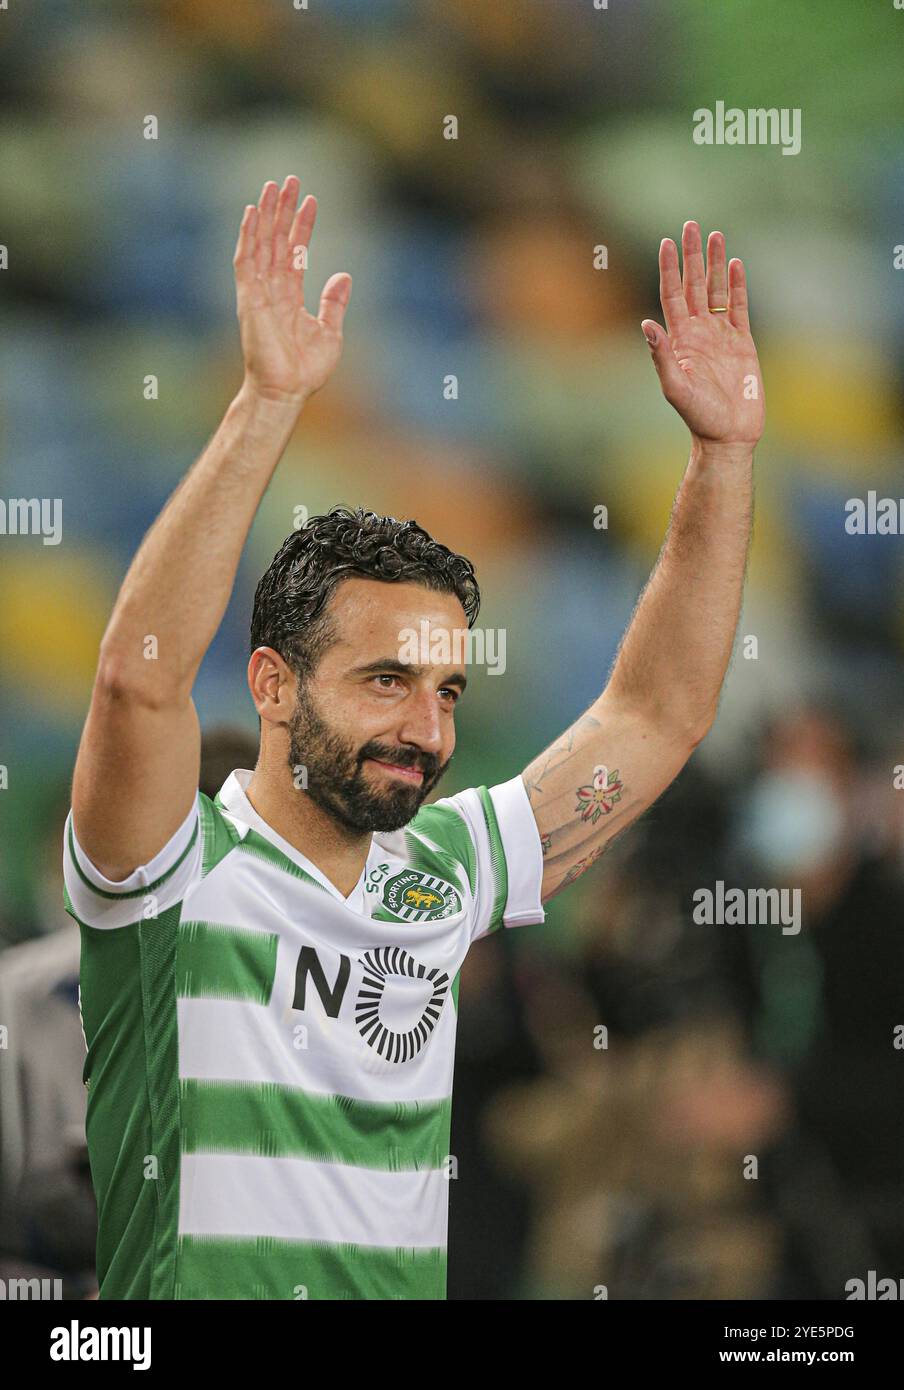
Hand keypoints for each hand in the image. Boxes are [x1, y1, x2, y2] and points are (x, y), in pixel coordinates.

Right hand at [234, 176, 351, 406]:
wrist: (287, 391)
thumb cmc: (305, 370)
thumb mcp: (330, 332)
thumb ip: (333, 302)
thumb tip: (344, 275)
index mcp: (290, 296)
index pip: (295, 252)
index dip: (302, 226)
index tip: (311, 201)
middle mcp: (272, 290)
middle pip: (276, 240)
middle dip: (283, 210)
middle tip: (290, 180)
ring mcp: (258, 292)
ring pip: (261, 244)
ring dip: (266, 214)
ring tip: (273, 186)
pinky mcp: (249, 298)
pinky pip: (245, 261)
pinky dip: (248, 236)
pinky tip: (252, 213)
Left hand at [642, 222, 763, 448]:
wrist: (728, 435)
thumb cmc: (698, 417)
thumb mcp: (675, 388)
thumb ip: (661, 357)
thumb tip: (646, 325)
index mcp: (680, 339)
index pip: (672, 294)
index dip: (669, 268)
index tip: (667, 241)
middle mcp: (698, 332)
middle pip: (694, 284)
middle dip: (692, 256)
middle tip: (691, 225)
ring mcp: (720, 336)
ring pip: (718, 291)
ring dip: (716, 264)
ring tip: (716, 235)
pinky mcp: (742, 343)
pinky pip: (740, 308)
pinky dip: (739, 286)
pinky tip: (736, 264)